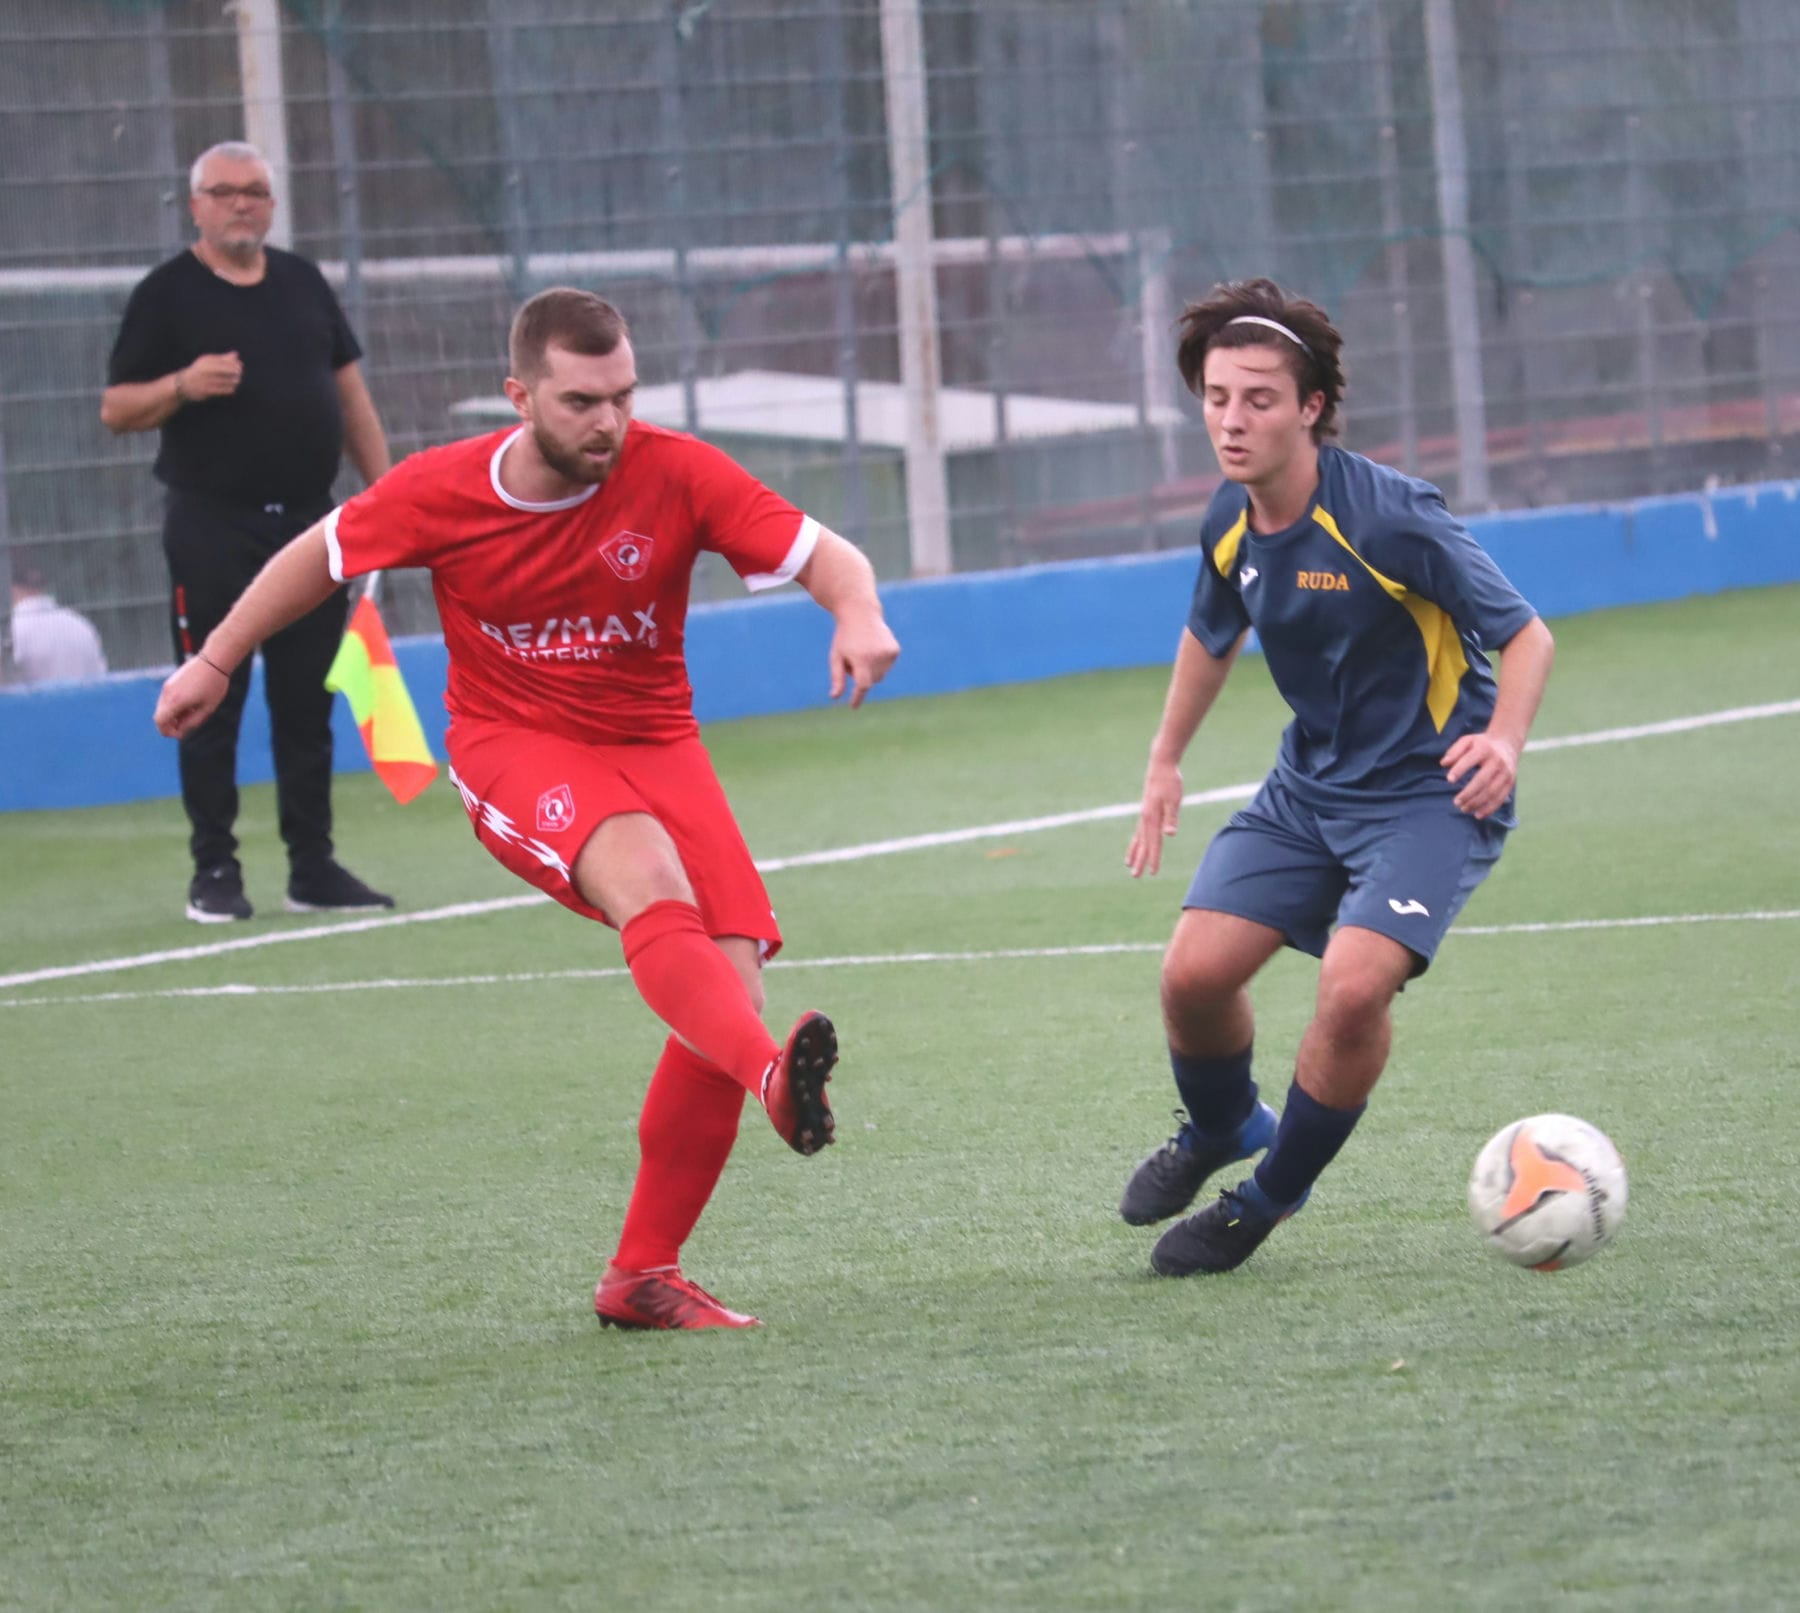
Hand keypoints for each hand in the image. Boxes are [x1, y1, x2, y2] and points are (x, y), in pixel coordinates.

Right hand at [154, 655, 231, 737]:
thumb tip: (181, 731)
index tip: (181, 734)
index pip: (160, 722)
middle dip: (171, 724)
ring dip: (173, 714)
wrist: (214, 660)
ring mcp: (168, 686)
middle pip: (160, 715)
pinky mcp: (171, 681)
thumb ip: (193, 722)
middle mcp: (167, 693)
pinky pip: (167, 698)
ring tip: (193, 712)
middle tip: (188, 725)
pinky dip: (174, 705)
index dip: (168, 732)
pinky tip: (191, 703)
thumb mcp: (207, 708)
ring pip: (163, 707)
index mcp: (175, 701)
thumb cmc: (214, 685)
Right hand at [180, 351, 242, 400]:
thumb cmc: (200, 371)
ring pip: (224, 381)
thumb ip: (223, 358)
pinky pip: (221, 390)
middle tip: (239, 374)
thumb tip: (236, 354)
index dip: (234, 364)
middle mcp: (204, 370)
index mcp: (205, 361)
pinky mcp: (205, 390)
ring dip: (232, 381)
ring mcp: (204, 381)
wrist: (183, 384)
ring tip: (236, 381)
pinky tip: (232, 388)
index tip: (240, 366)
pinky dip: (228, 389)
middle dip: (234, 372)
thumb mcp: (208, 363)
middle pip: (224, 370)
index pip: (223, 361)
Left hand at [828, 610, 899, 708]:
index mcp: (862, 659)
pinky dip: (879, 663)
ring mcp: (889, 653)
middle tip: (854, 657)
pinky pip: (887, 667)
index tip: (853, 707)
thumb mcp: (836, 656)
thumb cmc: (844, 636)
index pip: (862, 685)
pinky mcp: (895, 650)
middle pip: (871, 681)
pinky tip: (873, 648)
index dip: (858, 697)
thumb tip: (835, 697)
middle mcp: (878, 656)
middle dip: (862, 675)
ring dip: (871, 670)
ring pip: (880, 676)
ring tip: (864, 651)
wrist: (860, 613)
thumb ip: (837, 678)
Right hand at [1126, 758, 1183, 876]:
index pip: (1154, 843)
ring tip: (1129, 865)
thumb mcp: (1174, 799)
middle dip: (1140, 860)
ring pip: (1138, 839)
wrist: (1160, 766)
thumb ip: (1172, 817)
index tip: (1153, 872)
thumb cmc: (1170, 782)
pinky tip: (1136, 846)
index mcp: (1152, 818)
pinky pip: (1139, 831)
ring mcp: (1143, 815)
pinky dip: (1135, 842)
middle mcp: (1145, 819)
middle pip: (1143, 844)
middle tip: (1136, 876)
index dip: (1154, 858)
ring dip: (1135, 853)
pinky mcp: (1145, 812)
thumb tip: (1170, 834)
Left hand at [1442, 731, 1519, 819]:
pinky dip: (1489, 808)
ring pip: (1492, 791)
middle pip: (1482, 780)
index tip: (1449, 780)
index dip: (1460, 769)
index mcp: (1484, 749)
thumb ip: (1454, 751)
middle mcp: (1497, 761)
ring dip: (1477, 803)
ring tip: (1464, 809)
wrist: (1507, 743)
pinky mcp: (1510, 782)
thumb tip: (1443, 763)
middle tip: (1456, 802)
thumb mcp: (1467, 741)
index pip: (1470, 759)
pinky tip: (1478, 815)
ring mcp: (1505, 773)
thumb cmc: (1481, 744)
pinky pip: (1500, 798)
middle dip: (1468, 793)